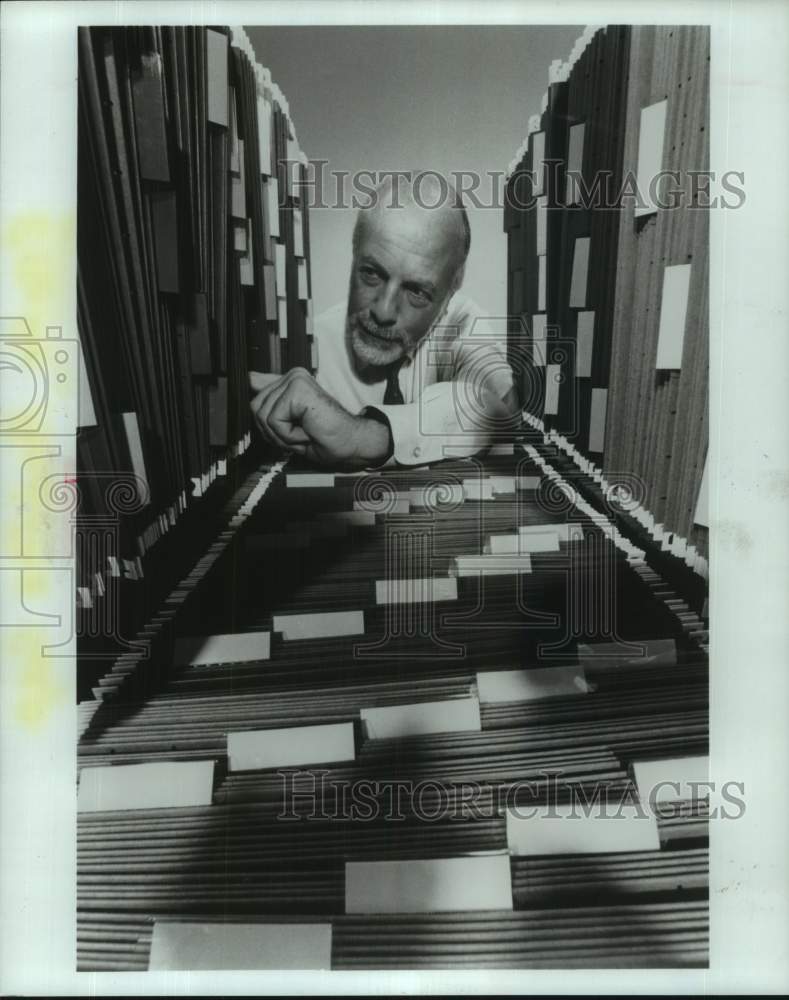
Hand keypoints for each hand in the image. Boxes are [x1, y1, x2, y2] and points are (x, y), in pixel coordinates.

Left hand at [249, 369, 390, 468]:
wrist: (351, 443)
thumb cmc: (327, 436)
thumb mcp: (289, 421)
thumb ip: (271, 398)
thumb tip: (249, 378)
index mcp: (291, 381)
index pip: (257, 393)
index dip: (265, 417)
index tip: (290, 425)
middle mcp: (293, 376)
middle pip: (255, 408)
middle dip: (274, 431)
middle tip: (300, 433)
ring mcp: (295, 380)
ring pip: (263, 416)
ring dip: (283, 435)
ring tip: (305, 432)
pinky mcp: (297, 390)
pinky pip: (274, 421)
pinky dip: (288, 435)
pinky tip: (308, 430)